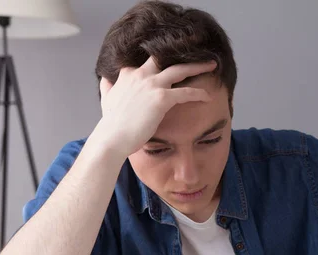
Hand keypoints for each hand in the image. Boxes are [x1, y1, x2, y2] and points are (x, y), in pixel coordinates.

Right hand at [95, 57, 216, 157]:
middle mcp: (140, 75)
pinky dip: (198, 93)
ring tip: (212, 65)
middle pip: (165, 58)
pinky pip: (185, 92)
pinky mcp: (161, 98)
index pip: (149, 61)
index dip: (162, 59)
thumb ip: (108, 87)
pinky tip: (208, 96)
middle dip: (184, 54)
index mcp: (129, 74)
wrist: (112, 138)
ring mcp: (151, 85)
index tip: (175, 59)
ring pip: (180, 70)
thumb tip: (105, 79)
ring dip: (198, 66)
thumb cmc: (112, 123)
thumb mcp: (107, 99)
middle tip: (200, 53)